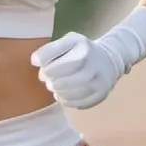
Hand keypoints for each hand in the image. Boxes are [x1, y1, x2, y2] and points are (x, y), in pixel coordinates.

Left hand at [30, 6, 145, 109]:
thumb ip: (50, 49)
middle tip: (48, 80)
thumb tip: (34, 62)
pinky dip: (67, 101)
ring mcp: (98, 81)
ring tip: (57, 87)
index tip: (43, 68)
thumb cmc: (83, 50)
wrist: (111, 58)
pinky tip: (65, 95)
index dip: (43, 69)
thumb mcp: (69, 41)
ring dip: (57, 92)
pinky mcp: (101, 94)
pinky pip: (77, 103)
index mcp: (81, 48)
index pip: (51, 65)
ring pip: (66, 94)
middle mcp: (91, 65)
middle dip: (49, 82)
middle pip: (58, 82)